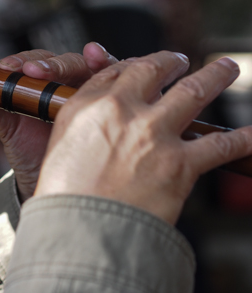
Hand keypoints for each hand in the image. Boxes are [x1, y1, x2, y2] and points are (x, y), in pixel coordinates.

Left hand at [0, 43, 117, 201]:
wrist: (52, 180)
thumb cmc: (29, 149)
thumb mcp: (6, 125)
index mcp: (41, 81)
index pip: (35, 63)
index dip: (23, 62)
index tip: (7, 67)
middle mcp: (68, 80)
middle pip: (65, 61)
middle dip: (53, 64)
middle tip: (35, 71)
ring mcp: (94, 89)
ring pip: (96, 66)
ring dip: (95, 59)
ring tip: (93, 56)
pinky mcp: (116, 103)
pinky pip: (121, 84)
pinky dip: (119, 72)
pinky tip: (114, 66)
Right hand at [35, 51, 251, 223]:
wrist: (82, 231)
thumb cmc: (65, 197)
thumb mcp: (59, 151)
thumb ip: (82, 130)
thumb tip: (102, 129)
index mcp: (86, 107)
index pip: (114, 72)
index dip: (132, 66)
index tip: (143, 67)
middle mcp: (121, 111)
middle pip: (153, 70)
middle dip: (170, 62)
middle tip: (180, 61)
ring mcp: (154, 134)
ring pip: (194, 91)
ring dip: (214, 75)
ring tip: (226, 67)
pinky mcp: (181, 163)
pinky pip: (222, 144)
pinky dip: (243, 139)